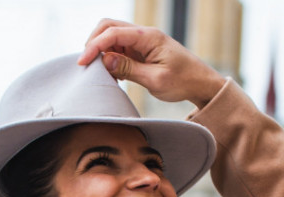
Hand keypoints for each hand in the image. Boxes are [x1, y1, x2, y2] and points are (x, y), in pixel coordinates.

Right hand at [79, 19, 225, 106]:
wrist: (200, 83)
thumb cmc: (182, 81)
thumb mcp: (155, 80)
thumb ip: (129, 69)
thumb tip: (105, 60)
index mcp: (149, 37)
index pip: (113, 33)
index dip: (94, 46)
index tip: (83, 63)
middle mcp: (143, 34)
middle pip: (108, 26)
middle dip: (94, 43)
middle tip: (87, 65)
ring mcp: (141, 41)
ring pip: (111, 37)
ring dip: (101, 51)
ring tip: (101, 73)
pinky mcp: (140, 51)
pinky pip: (118, 49)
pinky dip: (110, 59)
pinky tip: (113, 75)